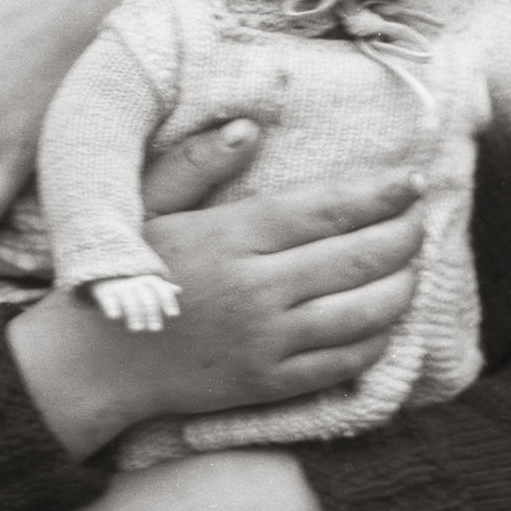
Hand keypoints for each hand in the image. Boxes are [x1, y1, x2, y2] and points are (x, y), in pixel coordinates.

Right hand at [6, 138, 423, 460]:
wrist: (93, 364)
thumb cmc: (124, 276)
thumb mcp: (146, 206)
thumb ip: (196, 163)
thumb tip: (249, 127)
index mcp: (227, 238)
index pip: (328, 209)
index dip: (381, 192)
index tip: (412, 179)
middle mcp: (256, 290)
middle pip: (362, 257)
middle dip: (405, 232)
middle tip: (417, 216)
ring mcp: (269, 342)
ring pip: (369, 311)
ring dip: (403, 282)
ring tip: (407, 263)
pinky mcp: (274, 384)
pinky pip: (351, 359)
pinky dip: (380, 334)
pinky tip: (381, 314)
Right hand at [92, 273, 180, 332]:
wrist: (101, 265)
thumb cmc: (129, 277)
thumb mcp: (145, 280)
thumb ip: (161, 287)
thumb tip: (179, 290)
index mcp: (149, 280)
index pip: (162, 291)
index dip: (168, 302)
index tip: (173, 315)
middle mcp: (136, 283)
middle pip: (148, 299)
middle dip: (152, 314)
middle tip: (155, 329)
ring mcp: (120, 286)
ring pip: (130, 302)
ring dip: (134, 315)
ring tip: (137, 330)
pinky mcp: (104, 291)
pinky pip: (109, 300)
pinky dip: (112, 308)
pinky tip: (114, 317)